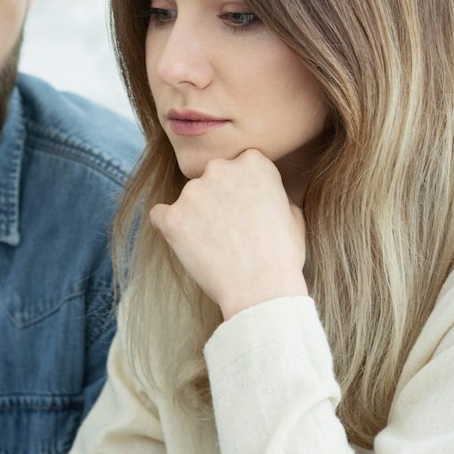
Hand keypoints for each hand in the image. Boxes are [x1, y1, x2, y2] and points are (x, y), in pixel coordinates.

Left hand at [148, 149, 307, 319]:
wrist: (261, 290)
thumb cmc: (282, 257)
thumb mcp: (293, 215)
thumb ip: (273, 193)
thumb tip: (262, 193)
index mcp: (254, 163)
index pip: (241, 163)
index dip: (243, 187)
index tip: (246, 208)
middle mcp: (220, 169)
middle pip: (213, 175)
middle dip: (218, 196)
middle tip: (229, 228)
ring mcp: (192, 192)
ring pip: (189, 198)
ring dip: (196, 215)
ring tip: (214, 246)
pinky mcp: (172, 218)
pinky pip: (160, 215)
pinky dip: (169, 227)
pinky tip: (185, 244)